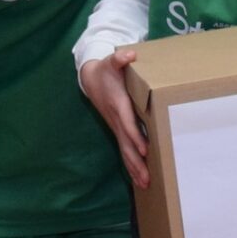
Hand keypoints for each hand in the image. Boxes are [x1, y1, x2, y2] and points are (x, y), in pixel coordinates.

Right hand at [79, 50, 150, 188]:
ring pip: (125, 151)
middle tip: (147, 178)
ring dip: (134, 168)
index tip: (144, 149)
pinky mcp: (117, 129)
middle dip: (136, 162)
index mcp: (118, 104)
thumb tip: (129, 54)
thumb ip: (120, 58)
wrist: (89, 78)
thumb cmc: (105, 70)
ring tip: (145, 184)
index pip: (127, 123)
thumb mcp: (111, 61)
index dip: (135, 136)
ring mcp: (116, 127)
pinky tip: (139, 177)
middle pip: (126, 144)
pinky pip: (124, 149)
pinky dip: (131, 164)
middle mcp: (116, 120)